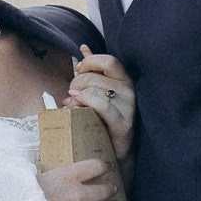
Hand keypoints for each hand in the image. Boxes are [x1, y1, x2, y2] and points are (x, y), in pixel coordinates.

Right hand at [40, 154, 120, 200]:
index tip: (105, 167)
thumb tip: (47, 173)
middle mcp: (76, 194)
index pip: (94, 166)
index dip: (101, 167)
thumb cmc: (19, 194)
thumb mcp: (34, 176)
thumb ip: (49, 176)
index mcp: (67, 176)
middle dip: (109, 191)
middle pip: (101, 192)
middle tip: (113, 191)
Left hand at [68, 49, 135, 164]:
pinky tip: (75, 105)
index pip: (108, 60)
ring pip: (95, 91)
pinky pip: (102, 106)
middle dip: (76, 84)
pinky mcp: (123, 123)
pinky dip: (86, 102)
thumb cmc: (104, 120)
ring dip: (76, 98)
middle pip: (95, 77)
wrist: (114, 152)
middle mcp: (129, 90)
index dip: (89, 62)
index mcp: (124, 80)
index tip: (77, 71)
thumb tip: (83, 47)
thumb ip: (93, 70)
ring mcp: (128, 107)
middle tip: (70, 97)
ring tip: (72, 108)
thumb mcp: (99, 91)